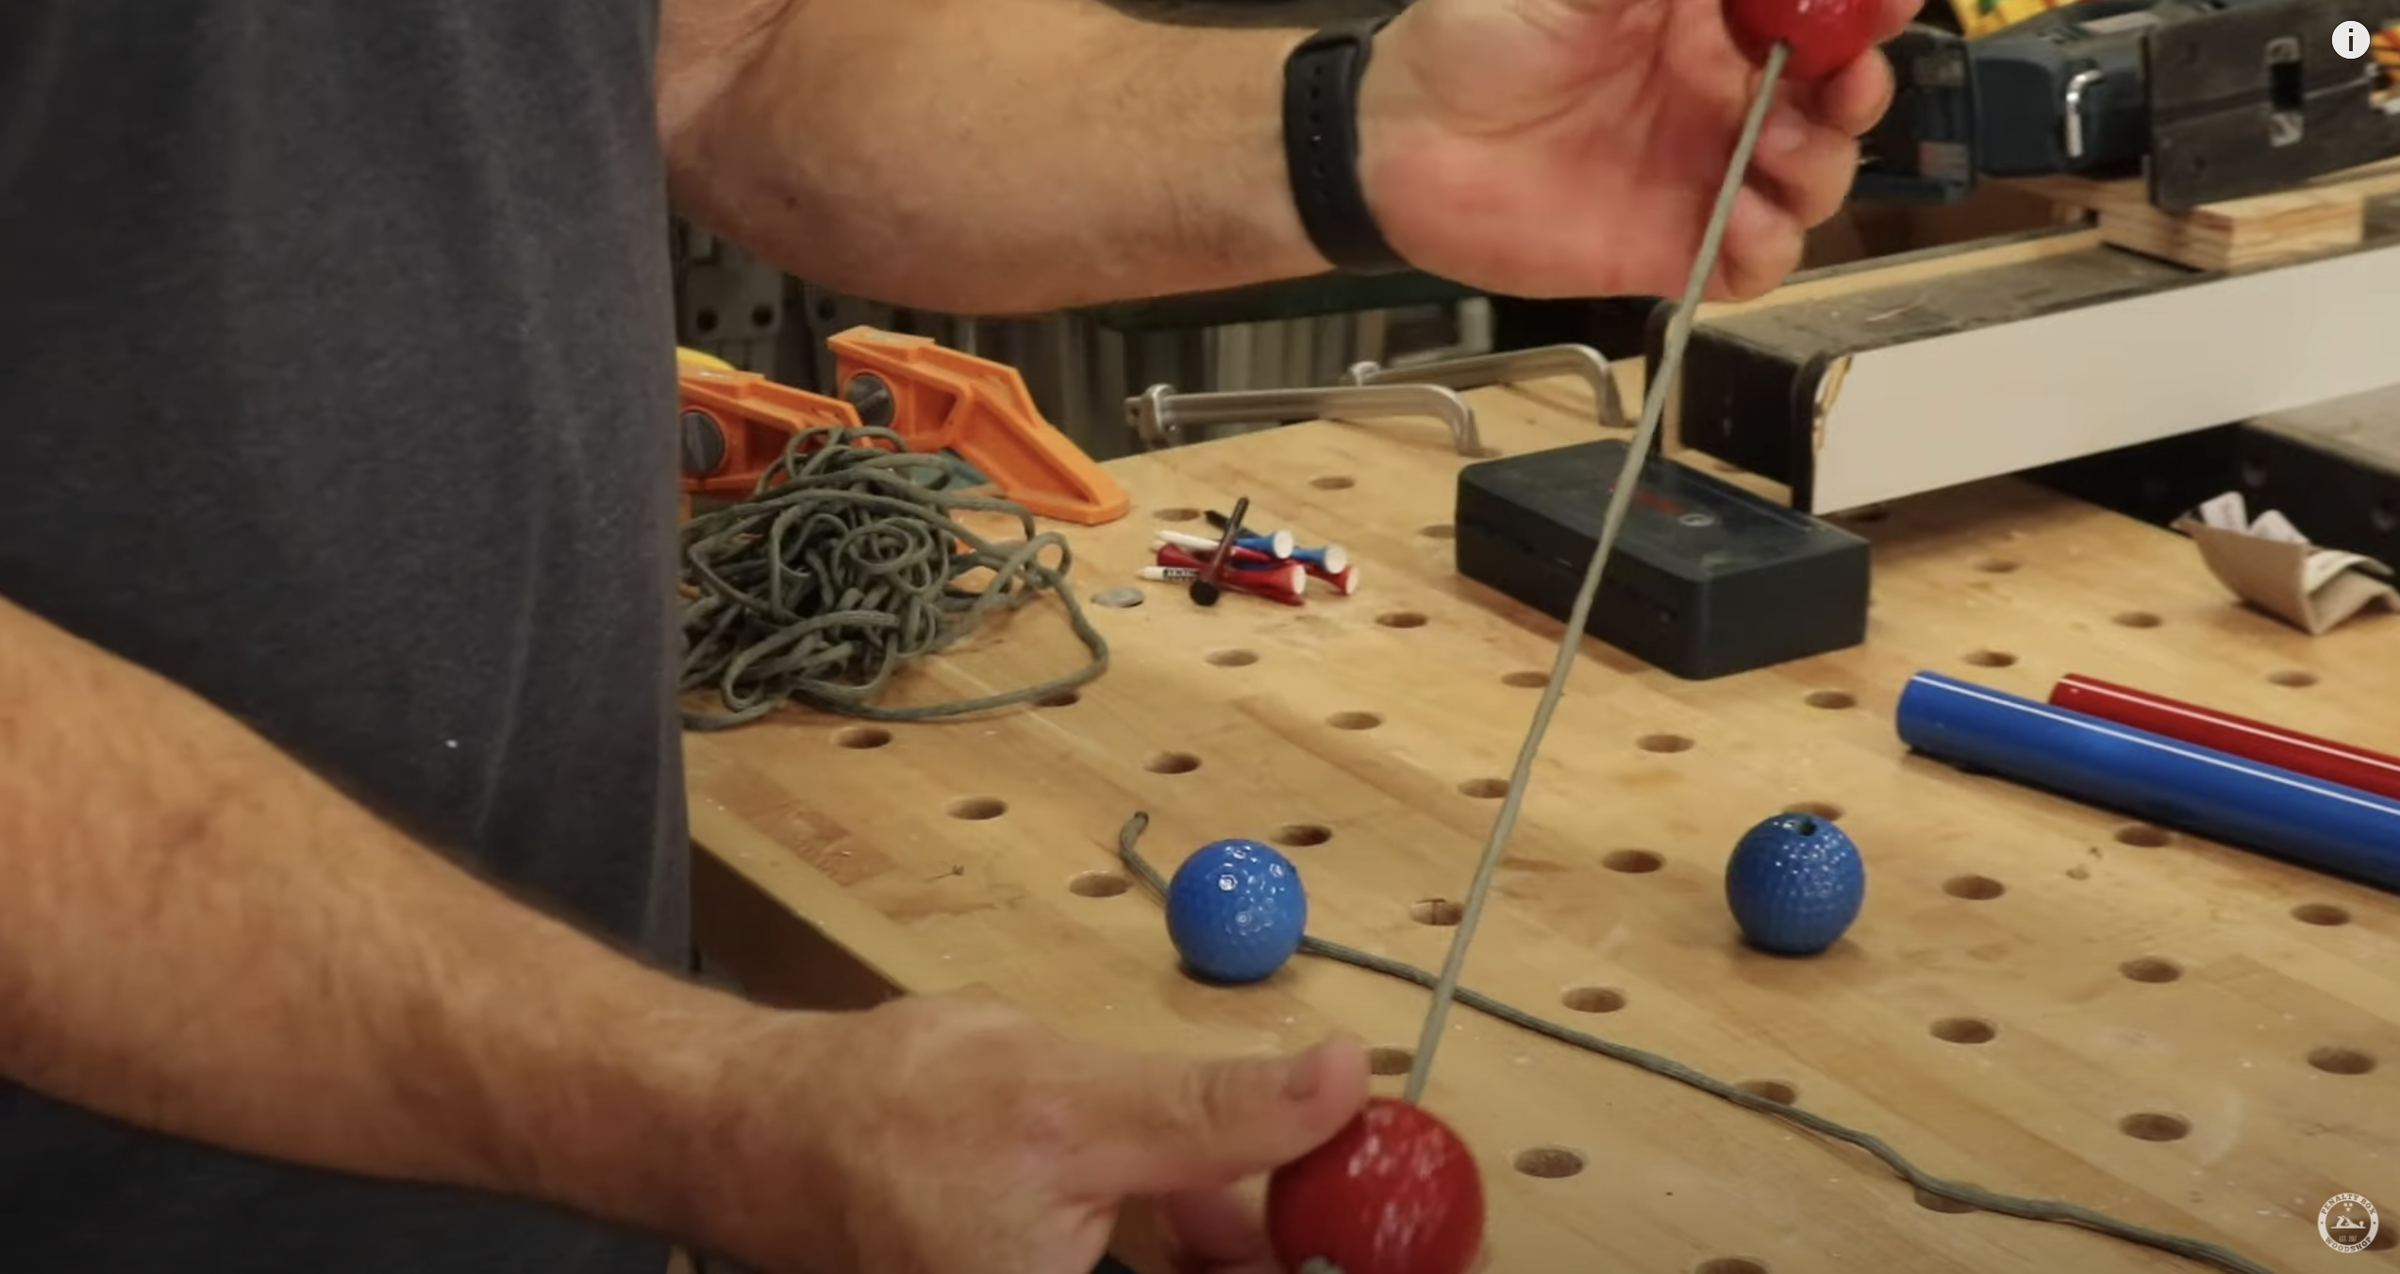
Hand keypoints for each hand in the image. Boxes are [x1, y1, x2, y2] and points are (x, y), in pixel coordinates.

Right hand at [706, 995, 1370, 1273]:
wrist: (776, 1127)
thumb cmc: (894, 1121)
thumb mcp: (1078, 1103)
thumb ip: (1217, 1112)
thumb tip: (1342, 1080)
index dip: (1318, 1269)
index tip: (1389, 1241)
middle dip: (1285, 1255)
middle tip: (1350, 1206)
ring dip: (1241, 1253)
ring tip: (1279, 1193)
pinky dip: (1187, 1256)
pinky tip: (1206, 1207)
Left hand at [1358, 0, 1920, 299]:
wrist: (1398, 145)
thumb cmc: (1471, 42)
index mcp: (1706, 11)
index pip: (1817, 4)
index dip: (1862, 5)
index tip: (1880, 3)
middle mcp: (1718, 87)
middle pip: (1837, 92)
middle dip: (1860, 87)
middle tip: (1843, 83)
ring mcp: (1702, 167)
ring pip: (1813, 175)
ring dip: (1821, 166)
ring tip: (1774, 153)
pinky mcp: (1673, 243)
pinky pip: (1757, 260)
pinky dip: (1771, 249)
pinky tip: (1742, 226)